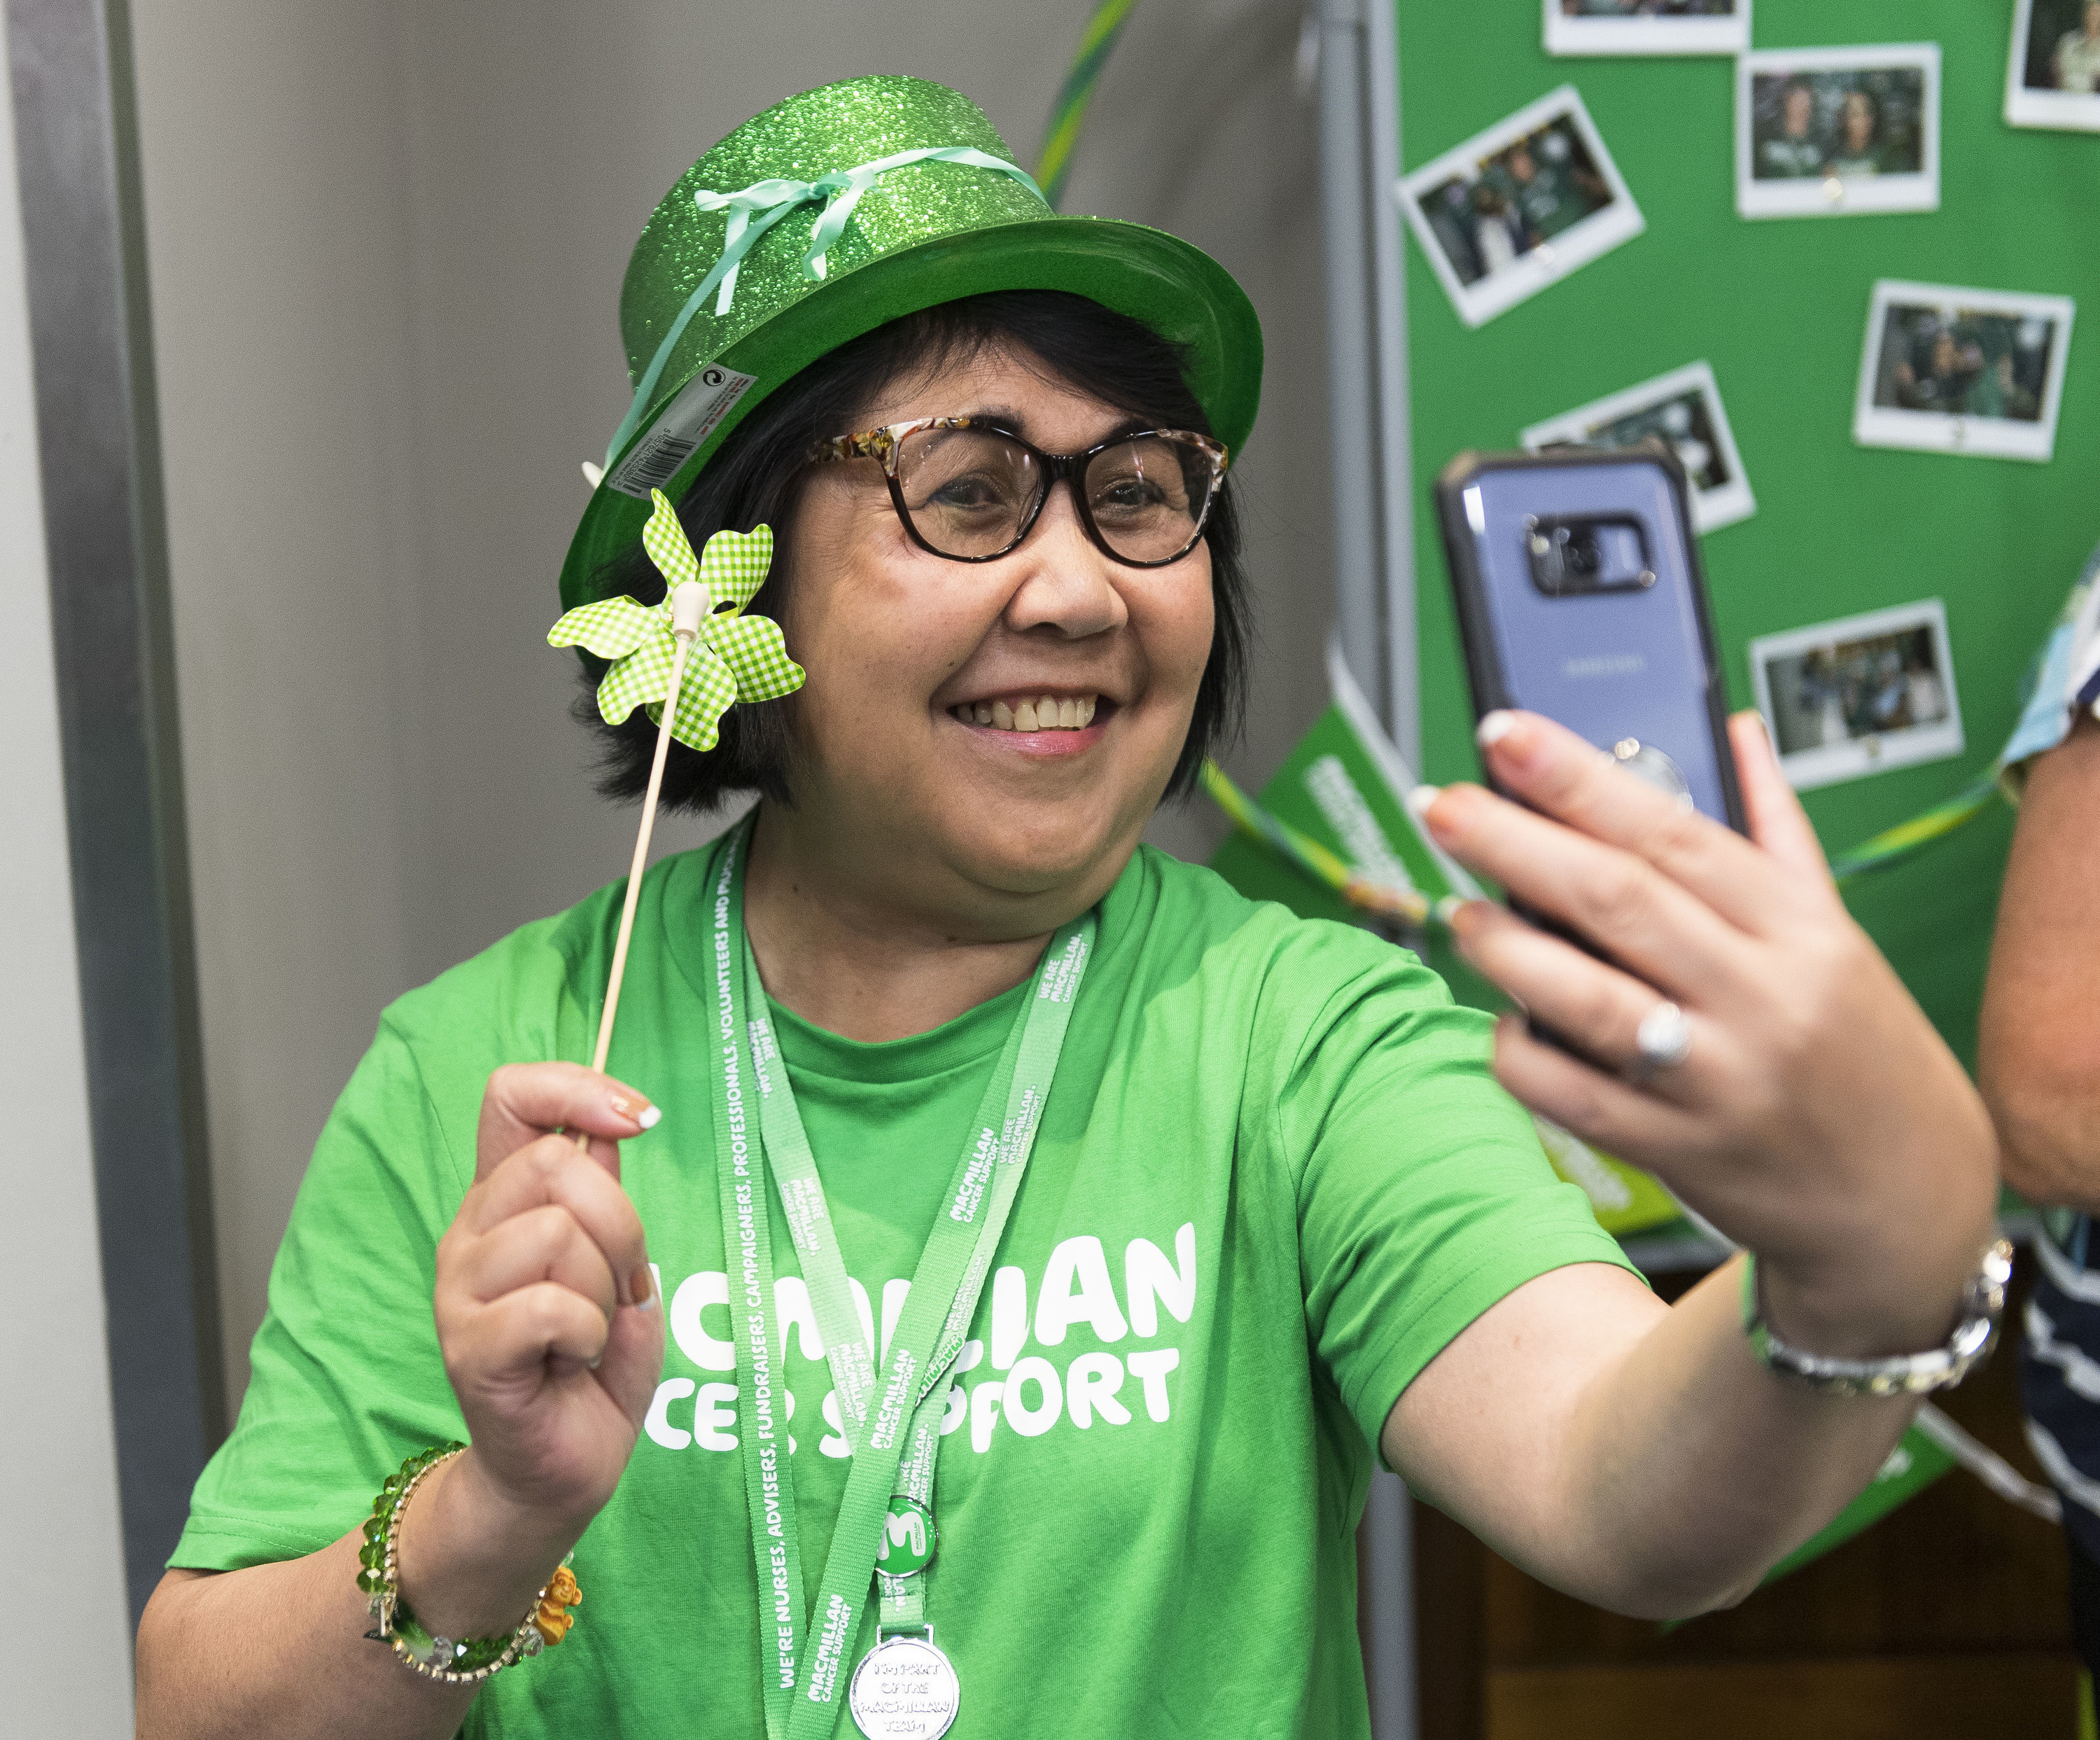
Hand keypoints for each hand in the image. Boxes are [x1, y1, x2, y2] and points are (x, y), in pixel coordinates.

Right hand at [432, 1064, 664, 1529]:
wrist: (561, 1471)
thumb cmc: (591, 1368)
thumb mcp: (618, 1266)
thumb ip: (607, 1197)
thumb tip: (614, 1127)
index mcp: (504, 1202)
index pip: (511, 1096)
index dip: (576, 1087)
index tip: (639, 1118)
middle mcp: (471, 1233)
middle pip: (557, 1164)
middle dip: (622, 1225)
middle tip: (619, 1287)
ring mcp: (460, 1290)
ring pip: (559, 1233)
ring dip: (604, 1289)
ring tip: (589, 1334)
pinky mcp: (468, 1349)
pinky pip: (551, 1307)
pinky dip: (588, 1336)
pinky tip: (572, 1364)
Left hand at [1414, 710, 1998, 1354]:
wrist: (1908, 1198)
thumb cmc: (1858, 1047)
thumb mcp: (1836, 929)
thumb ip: (1775, 826)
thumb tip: (1734, 730)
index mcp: (1797, 926)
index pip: (1670, 832)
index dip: (1576, 778)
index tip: (1504, 734)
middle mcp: (1763, 995)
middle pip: (1618, 901)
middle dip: (1514, 842)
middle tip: (1441, 804)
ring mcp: (1722, 1078)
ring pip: (1590, 999)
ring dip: (1506, 947)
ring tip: (1456, 909)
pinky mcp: (1683, 1150)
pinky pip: (1576, 1098)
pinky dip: (1523, 1055)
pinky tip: (1499, 1020)